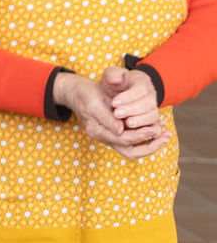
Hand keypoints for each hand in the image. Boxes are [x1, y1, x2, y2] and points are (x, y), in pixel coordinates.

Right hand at [55, 71, 170, 159]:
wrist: (76, 90)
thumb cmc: (84, 94)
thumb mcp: (93, 103)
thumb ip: (106, 119)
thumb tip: (120, 131)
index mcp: (98, 131)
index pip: (123, 140)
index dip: (140, 135)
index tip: (155, 129)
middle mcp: (105, 137)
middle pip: (130, 151)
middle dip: (150, 146)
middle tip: (165, 136)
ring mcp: (111, 134)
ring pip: (134, 148)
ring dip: (151, 143)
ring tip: (166, 134)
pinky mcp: (117, 129)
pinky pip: (134, 138)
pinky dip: (147, 135)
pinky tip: (158, 126)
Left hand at [101, 66, 160, 129]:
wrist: (119, 91)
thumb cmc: (115, 81)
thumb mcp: (111, 74)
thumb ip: (112, 74)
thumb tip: (115, 80)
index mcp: (142, 81)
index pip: (140, 89)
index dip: (128, 97)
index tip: (114, 103)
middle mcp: (151, 94)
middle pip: (148, 103)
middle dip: (133, 109)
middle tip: (117, 114)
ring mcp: (152, 107)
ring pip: (153, 115)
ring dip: (140, 120)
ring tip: (127, 123)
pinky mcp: (150, 118)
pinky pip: (153, 125)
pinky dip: (147, 129)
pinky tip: (136, 132)